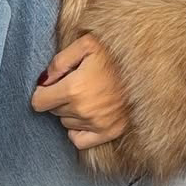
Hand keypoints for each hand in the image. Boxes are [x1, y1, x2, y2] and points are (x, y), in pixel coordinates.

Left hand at [31, 33, 128, 150]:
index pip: (39, 102)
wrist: (147, 68)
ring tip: (86, 95)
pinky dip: (78, 129)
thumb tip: (43, 81)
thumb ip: (59, 61)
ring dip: (70, 111)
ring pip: (66, 123)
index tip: (51, 85)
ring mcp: (97, 124)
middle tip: (74, 84)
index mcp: (74, 89)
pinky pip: (79, 140)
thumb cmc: (115, 55)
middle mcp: (83, 110)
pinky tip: (86, 115)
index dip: (42, 92)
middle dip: (58, 98)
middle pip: (53, 111)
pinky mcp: (109, 132)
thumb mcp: (85, 44)